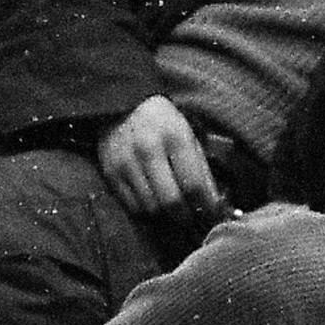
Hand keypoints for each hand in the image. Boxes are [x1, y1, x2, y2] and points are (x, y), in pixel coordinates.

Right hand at [96, 94, 228, 227]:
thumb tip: (213, 202)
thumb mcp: (188, 134)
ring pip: (152, 208)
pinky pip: (132, 207)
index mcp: (175, 137)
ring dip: (167, 216)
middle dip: (187, 216)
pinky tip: (156, 203)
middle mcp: (149, 151)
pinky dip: (147, 211)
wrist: (121, 105)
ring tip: (176, 211)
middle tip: (194, 218)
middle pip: (172, 201)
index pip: (194, 184)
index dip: (207, 206)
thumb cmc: (163, 121)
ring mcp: (127, 164)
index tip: (214, 215)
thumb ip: (200, 168)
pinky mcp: (110, 174)